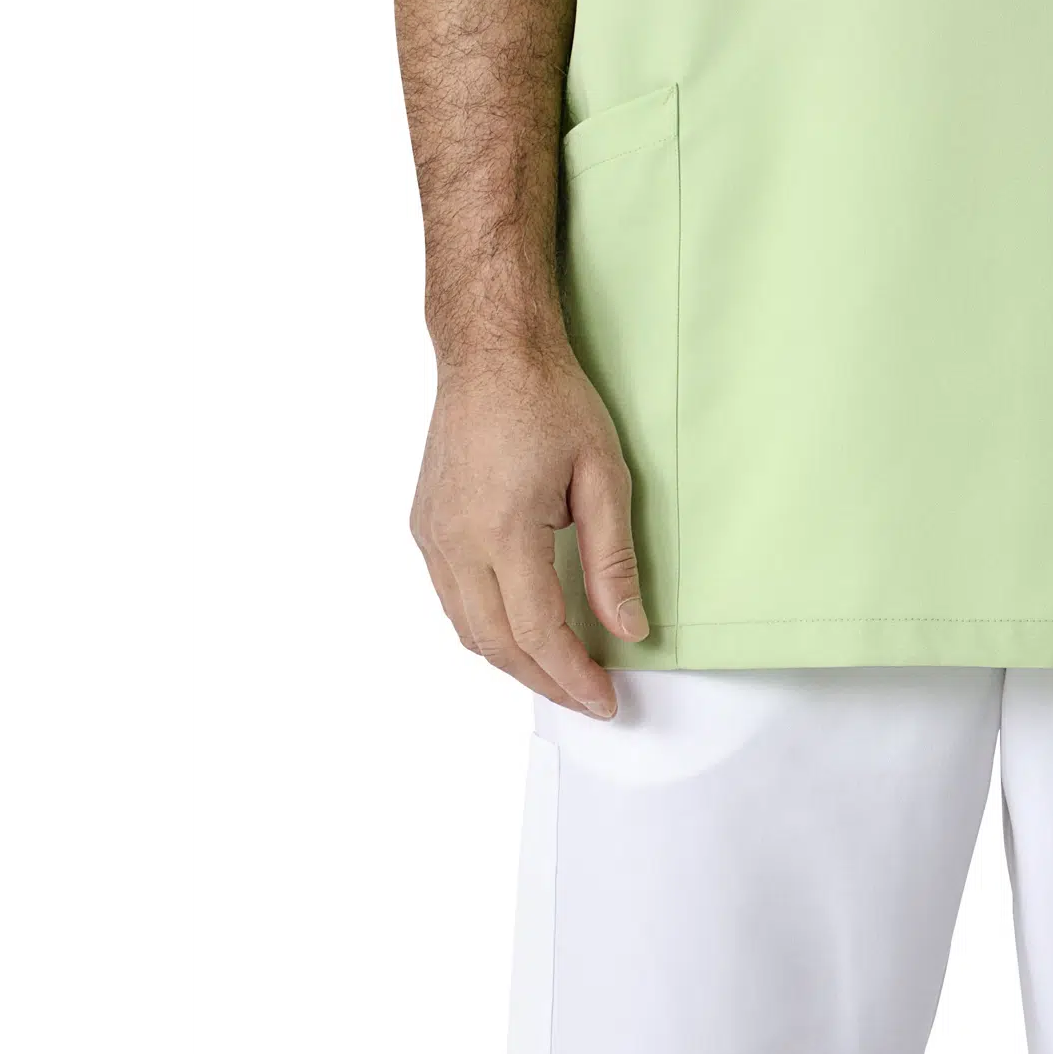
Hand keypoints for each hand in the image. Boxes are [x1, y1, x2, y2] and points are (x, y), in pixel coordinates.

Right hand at [413, 332, 647, 716]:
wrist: (491, 353)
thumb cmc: (548, 400)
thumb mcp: (604, 476)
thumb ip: (613, 560)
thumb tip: (628, 627)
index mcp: (503, 530)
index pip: (538, 632)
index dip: (574, 676)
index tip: (605, 699)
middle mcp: (457, 541)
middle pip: (497, 645)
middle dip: (545, 682)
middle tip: (589, 698)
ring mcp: (433, 536)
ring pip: (467, 630)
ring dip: (513, 662)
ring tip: (559, 674)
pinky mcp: (425, 527)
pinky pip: (451, 600)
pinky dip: (486, 629)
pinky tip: (519, 632)